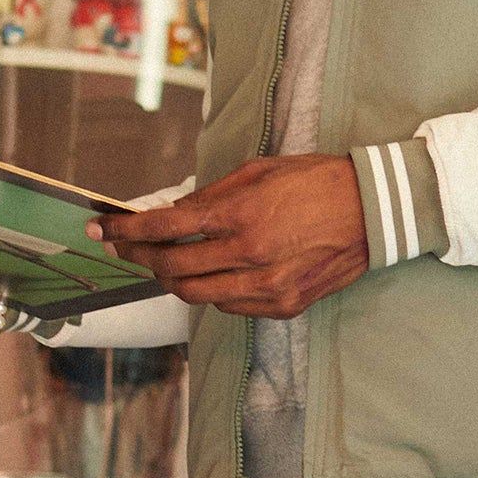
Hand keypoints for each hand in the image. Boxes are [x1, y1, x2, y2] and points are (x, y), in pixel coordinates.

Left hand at [100, 155, 368, 318]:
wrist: (374, 211)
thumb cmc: (317, 181)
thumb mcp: (259, 171)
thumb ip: (211, 195)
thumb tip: (172, 214)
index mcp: (239, 213)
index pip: (163, 228)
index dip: (125, 231)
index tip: (103, 231)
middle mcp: (248, 255)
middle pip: (170, 267)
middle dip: (139, 257)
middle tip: (125, 248)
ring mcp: (266, 287)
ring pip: (195, 294)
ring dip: (172, 279)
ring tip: (165, 263)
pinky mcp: (283, 306)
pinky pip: (229, 307)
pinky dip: (212, 291)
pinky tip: (213, 274)